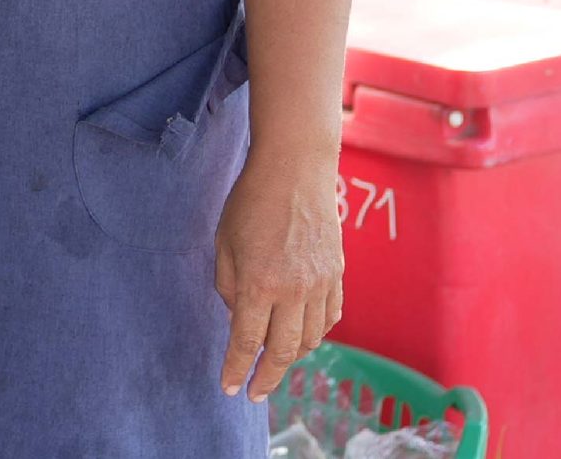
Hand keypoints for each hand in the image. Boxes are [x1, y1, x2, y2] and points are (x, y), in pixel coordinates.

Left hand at [215, 143, 344, 401]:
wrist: (295, 167)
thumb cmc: (250, 199)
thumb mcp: (223, 241)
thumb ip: (228, 285)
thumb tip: (238, 317)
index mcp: (258, 283)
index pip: (246, 342)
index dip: (236, 370)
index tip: (229, 389)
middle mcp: (293, 290)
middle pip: (283, 351)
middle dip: (267, 377)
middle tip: (256, 392)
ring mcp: (320, 284)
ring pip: (311, 339)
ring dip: (293, 357)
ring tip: (276, 362)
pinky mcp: (337, 274)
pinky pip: (330, 318)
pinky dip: (316, 333)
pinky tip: (303, 334)